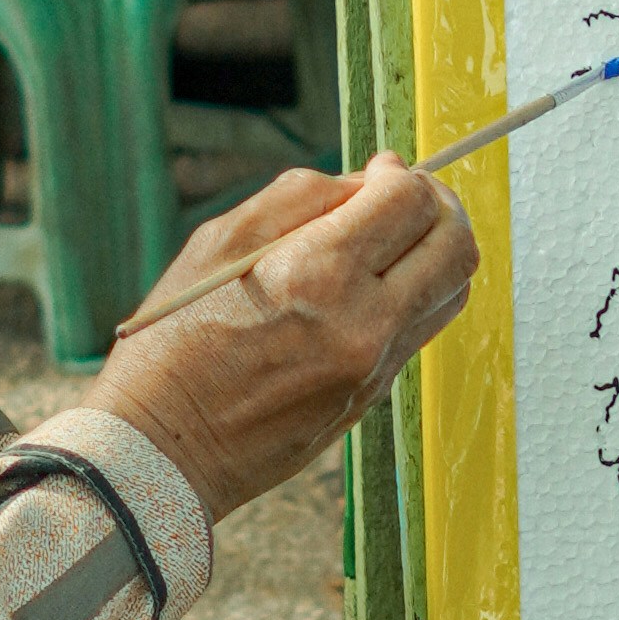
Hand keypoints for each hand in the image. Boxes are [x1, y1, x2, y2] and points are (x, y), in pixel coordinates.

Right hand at [92, 154, 477, 516]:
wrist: (164, 448)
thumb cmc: (174, 338)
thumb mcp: (219, 242)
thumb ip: (301, 197)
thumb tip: (365, 182)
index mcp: (319, 271)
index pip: (410, 201)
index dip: (400, 174)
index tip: (379, 171)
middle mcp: (363, 321)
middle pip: (454, 245)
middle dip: (438, 206)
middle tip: (404, 196)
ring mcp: (374, 366)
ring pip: (452, 290)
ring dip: (437, 251)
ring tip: (396, 238)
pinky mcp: (373, 395)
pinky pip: (421, 329)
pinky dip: (415, 294)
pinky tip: (373, 285)